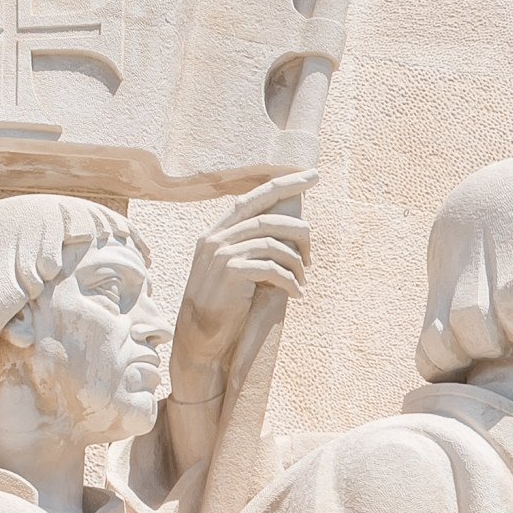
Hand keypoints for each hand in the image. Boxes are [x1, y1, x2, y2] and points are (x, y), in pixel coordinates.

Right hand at [176, 170, 314, 384]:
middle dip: (299, 232)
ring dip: (296, 264)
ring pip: (274, 244)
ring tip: (302, 281)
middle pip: (269, 219)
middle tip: (311, 255)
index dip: (285, 185)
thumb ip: (250, 248)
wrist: (199, 336)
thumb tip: (291, 235)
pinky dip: (290, 281)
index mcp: (217, 232)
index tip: (313, 175)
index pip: (254, 198)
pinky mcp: (231, 272)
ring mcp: (222, 253)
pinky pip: (272, 268)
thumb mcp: (233, 269)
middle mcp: (216, 237)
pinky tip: (297, 294)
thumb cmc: (223, 305)